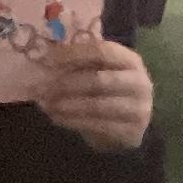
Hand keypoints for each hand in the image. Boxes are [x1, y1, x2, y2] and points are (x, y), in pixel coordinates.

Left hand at [35, 35, 154, 152]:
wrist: (131, 122)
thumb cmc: (109, 90)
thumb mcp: (100, 70)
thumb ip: (80, 64)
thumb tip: (46, 60)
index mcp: (130, 60)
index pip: (101, 51)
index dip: (73, 54)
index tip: (48, 59)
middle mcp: (139, 82)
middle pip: (98, 80)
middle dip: (66, 84)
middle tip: (42, 88)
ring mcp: (138, 109)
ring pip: (97, 105)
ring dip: (67, 105)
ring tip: (46, 105)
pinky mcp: (131, 131)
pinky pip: (97, 125)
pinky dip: (73, 121)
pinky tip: (57, 118)